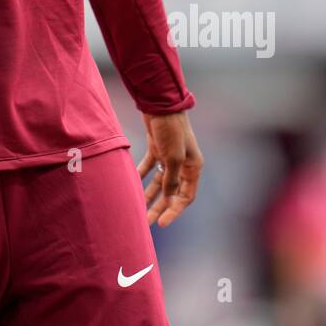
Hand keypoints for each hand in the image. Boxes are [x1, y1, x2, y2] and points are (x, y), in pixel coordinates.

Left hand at [137, 112, 202, 226]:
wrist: (160, 103)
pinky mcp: (157, 148)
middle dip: (160, 207)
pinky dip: (142, 176)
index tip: (162, 222)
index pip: (186, 196)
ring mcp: (169, 156)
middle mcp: (183, 164)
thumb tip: (168, 199)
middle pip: (171, 192)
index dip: (174, 211)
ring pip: (159, 182)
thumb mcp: (174, 157)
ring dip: (149, 194)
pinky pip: (149, 167)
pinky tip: (132, 184)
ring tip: (138, 208)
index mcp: (193, 167)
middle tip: (146, 221)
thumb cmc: (172, 129)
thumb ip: (171, 180)